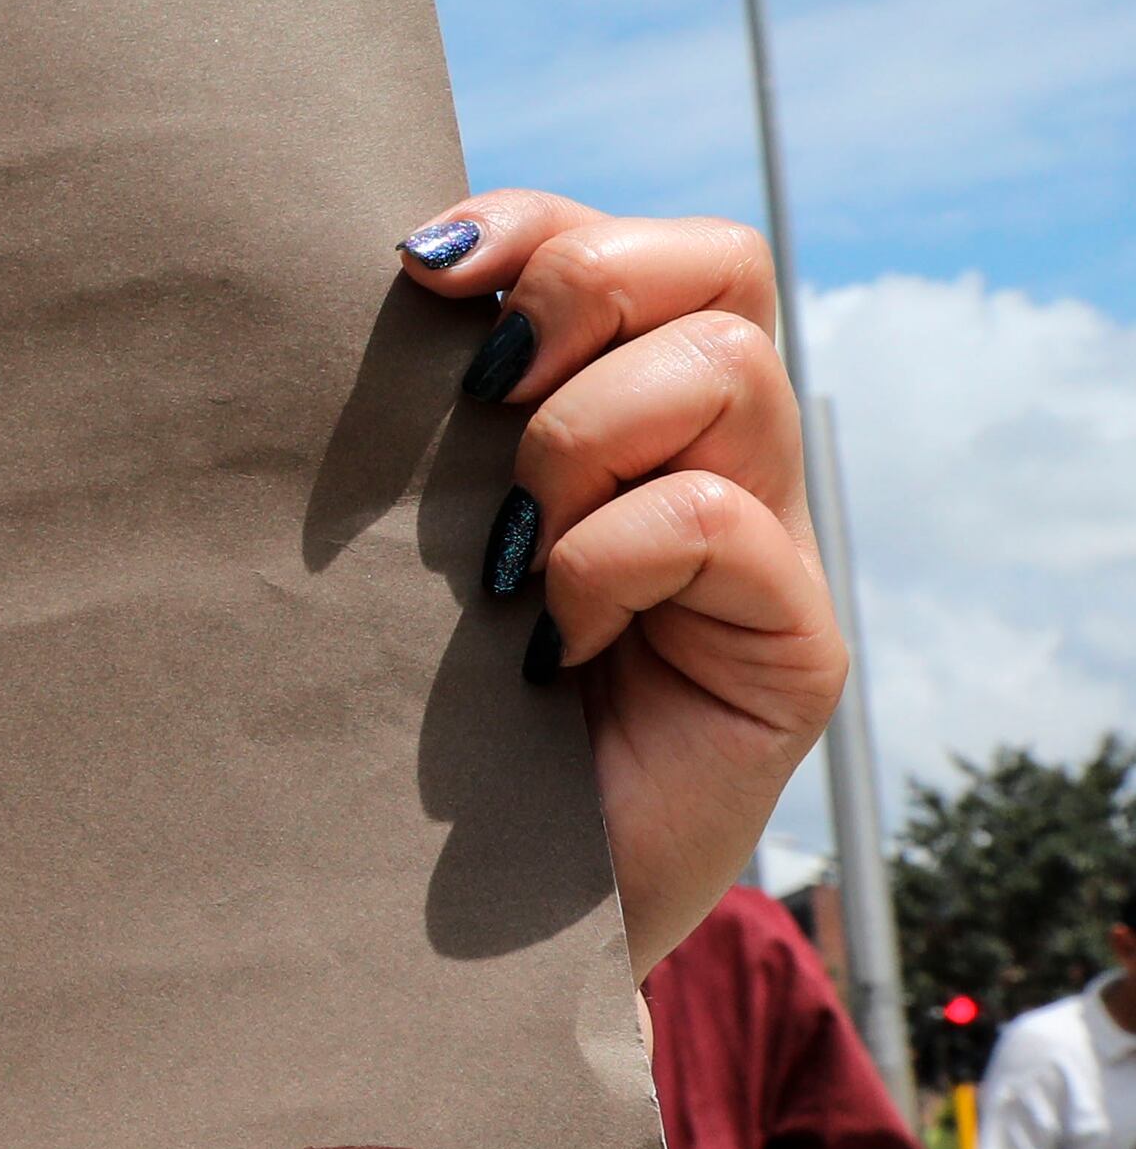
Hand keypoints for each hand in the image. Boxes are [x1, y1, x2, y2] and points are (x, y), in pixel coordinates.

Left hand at [396, 197, 842, 971]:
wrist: (448, 924)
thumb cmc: (395, 719)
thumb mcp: (394, 542)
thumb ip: (406, 423)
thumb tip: (358, 294)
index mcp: (618, 409)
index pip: (629, 241)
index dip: (534, 225)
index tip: (414, 270)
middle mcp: (711, 460)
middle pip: (715, 266)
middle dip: (581, 290)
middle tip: (484, 395)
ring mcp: (765, 551)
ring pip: (723, 371)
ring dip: (581, 433)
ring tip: (500, 548)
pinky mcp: (790, 651)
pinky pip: (722, 520)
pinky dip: (610, 555)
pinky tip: (539, 637)